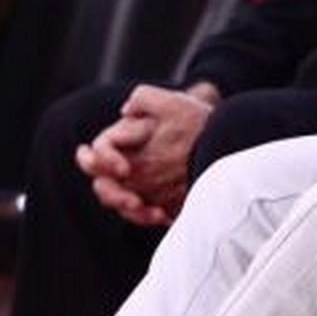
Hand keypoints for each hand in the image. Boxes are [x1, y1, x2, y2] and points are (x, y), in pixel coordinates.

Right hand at [73, 84, 215, 225]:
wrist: (217, 139)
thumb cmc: (193, 118)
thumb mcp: (174, 103)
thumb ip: (146, 98)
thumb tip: (125, 111)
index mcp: (123, 138)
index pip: (99, 150)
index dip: (104, 159)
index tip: (125, 169)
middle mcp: (123, 161)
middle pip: (102, 183)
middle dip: (113, 194)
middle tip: (133, 201)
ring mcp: (134, 182)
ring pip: (117, 202)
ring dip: (129, 209)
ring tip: (149, 211)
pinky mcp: (148, 198)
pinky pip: (138, 214)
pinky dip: (146, 217)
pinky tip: (163, 217)